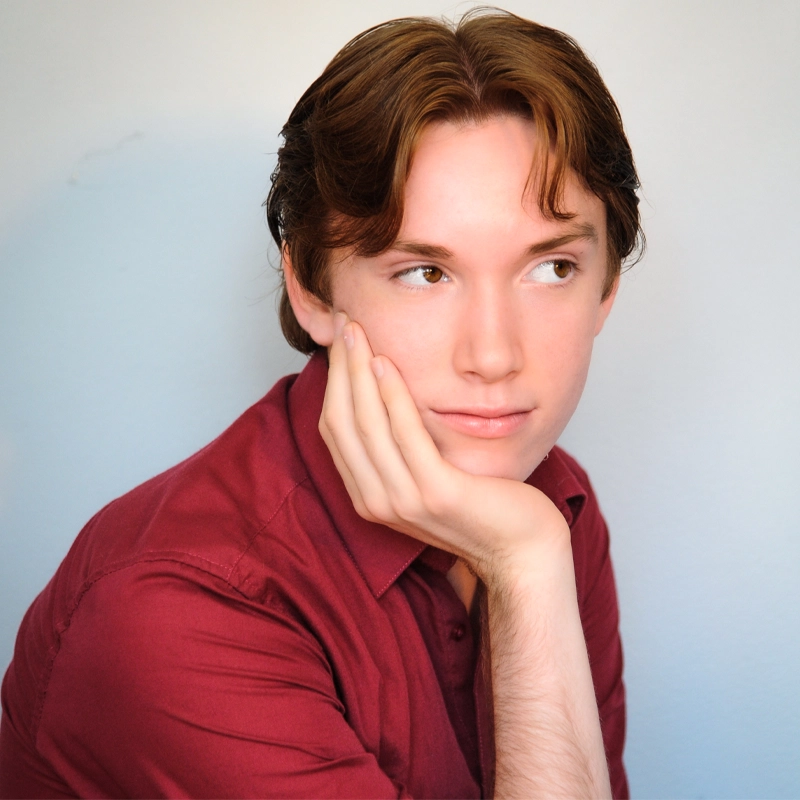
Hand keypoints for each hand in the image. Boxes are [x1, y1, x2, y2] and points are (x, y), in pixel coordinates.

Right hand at [319, 314, 569, 583]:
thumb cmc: (478, 504)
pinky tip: (386, 364)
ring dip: (358, 373)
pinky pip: (405, 434)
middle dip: (339, 369)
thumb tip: (382, 393)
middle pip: (342, 423)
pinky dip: (392, 396)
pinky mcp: (436, 493)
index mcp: (368, 496)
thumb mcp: (426, 474)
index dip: (332, 381)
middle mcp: (376, 501)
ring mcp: (404, 500)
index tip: (338, 341)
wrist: (519, 549)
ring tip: (358, 332)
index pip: (334, 430)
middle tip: (343, 323)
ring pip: (366, 425)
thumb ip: (398, 447)